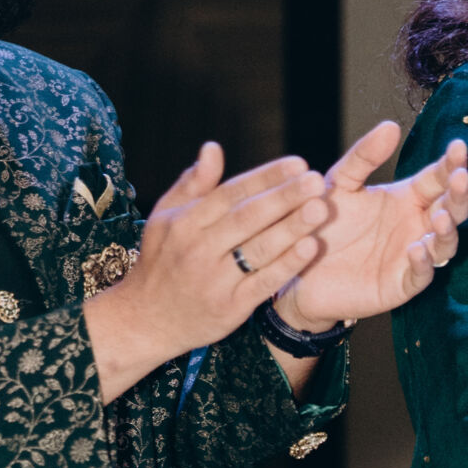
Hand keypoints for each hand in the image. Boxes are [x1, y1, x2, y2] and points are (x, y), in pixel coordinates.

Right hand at [83, 143, 326, 402]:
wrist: (145, 320)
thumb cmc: (161, 262)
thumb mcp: (165, 218)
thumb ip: (193, 184)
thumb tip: (213, 148)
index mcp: (185, 223)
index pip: (231, 193)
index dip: (265, 177)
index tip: (297, 163)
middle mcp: (198, 249)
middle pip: (248, 218)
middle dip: (285, 197)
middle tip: (316, 180)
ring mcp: (214, 281)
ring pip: (259, 249)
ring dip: (292, 228)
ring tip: (321, 208)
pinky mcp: (229, 308)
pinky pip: (263, 283)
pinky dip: (288, 265)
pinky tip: (311, 247)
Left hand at [277, 124, 467, 335]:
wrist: (297, 265)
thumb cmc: (322, 222)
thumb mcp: (340, 183)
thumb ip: (363, 157)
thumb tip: (392, 126)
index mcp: (407, 197)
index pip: (438, 178)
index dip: (451, 164)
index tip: (458, 146)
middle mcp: (416, 225)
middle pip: (451, 208)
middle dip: (459, 193)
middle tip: (461, 177)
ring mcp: (412, 255)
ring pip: (445, 243)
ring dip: (447, 230)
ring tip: (441, 217)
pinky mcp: (401, 284)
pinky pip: (420, 275)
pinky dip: (423, 263)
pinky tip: (417, 249)